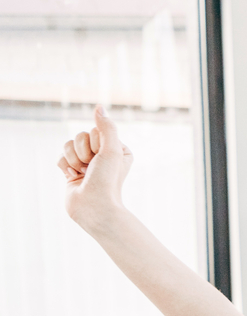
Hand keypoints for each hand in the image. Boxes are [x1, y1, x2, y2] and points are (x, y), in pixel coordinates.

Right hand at [56, 106, 132, 230]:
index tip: (102, 160)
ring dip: (72, 160)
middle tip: (91, 169)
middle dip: (82, 152)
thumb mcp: (111, 150)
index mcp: (117, 148)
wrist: (93, 208)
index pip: (95, 130)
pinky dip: (65, 167)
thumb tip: (99, 107)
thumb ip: (106, 128)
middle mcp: (102, 154)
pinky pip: (60, 157)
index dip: (95, 144)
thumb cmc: (107, 180)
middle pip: (79, 136)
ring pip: (67, 146)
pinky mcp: (72, 171)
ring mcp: (86, 162)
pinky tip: (73, 179)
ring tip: (83, 174)